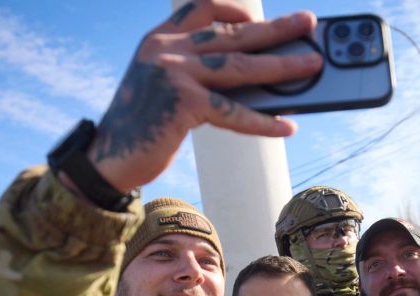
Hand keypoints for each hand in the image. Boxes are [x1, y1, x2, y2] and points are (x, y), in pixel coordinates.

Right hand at [87, 0, 321, 190]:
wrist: (107, 158)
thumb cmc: (141, 125)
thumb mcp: (162, 85)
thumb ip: (195, 71)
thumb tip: (255, 79)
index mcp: (160, 38)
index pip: (203, 5)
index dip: (235, 9)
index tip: (257, 18)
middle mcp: (166, 48)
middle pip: (233, 34)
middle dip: (276, 29)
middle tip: (309, 23)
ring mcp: (174, 73)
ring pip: (239, 67)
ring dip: (281, 67)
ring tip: (312, 65)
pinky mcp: (183, 104)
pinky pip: (233, 112)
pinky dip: (263, 121)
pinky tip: (287, 126)